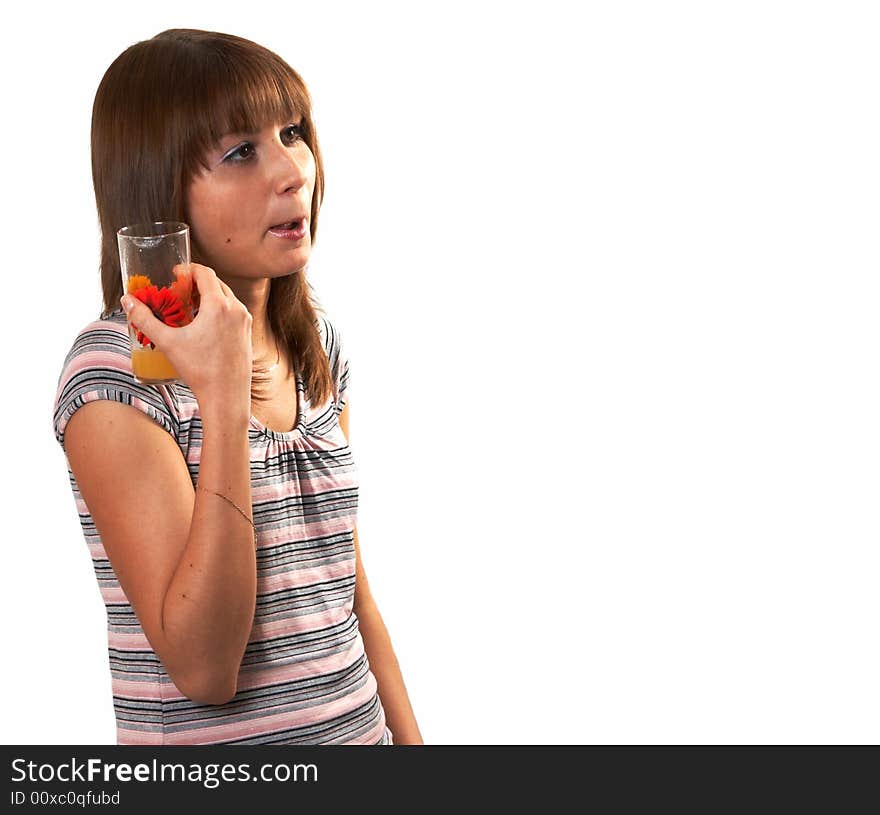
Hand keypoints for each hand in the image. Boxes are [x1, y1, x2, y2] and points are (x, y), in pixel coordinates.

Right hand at [121, 263, 252, 407]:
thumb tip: (127, 301)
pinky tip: (203, 325)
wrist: (227, 396)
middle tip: (178, 291)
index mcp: (219, 305)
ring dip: (208, 296)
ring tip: (188, 308)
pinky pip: (233, 312)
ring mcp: (245, 321)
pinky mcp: (248, 333)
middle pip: (216, 283)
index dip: (188, 269)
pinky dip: (218, 310)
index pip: (205, 273)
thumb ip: (145, 319)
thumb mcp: (168, 342)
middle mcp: (237, 309)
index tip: (175, 274)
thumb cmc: (199, 370)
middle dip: (196, 283)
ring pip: (226, 298)